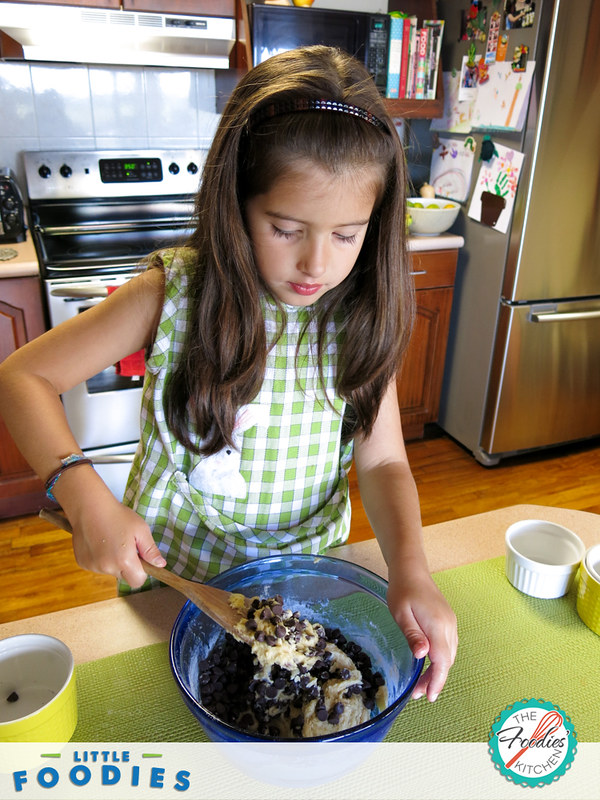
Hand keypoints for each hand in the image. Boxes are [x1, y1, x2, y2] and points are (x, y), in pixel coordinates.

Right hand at [56, 472, 165, 586]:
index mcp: (124, 561)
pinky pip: (97, 566)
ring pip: (110, 571)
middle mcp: (107, 567)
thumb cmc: (118, 516)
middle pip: (124, 577)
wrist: (89, 506)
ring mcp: (93, 566)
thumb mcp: (141, 530)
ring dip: (113, 562)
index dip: (141, 572)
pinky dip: (100, 559)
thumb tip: (160, 565)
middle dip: (127, 566)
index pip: (137, 581)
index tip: (140, 559)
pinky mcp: (82, 563)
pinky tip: (99, 542)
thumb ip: (151, 550)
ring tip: (110, 541)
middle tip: (125, 545)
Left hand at [386, 567, 457, 701]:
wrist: (411, 569)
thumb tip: (423, 656)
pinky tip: (428, 665)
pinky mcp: (447, 621)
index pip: (442, 661)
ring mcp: (450, 623)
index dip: (437, 681)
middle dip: (435, 680)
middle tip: (417, 694)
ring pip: (448, 655)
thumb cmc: (403, 589)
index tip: (428, 696)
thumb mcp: (402, 613)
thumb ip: (413, 635)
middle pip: (447, 661)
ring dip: (437, 671)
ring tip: (420, 684)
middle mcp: (449, 626)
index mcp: (438, 625)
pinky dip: (440, 660)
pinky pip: (447, 646)